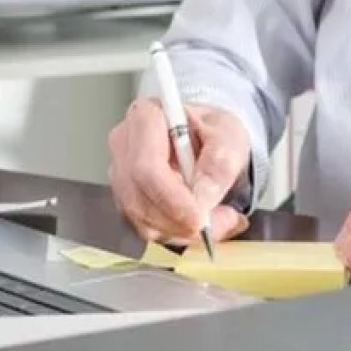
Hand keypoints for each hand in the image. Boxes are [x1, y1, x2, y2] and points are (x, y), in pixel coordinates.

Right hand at [108, 98, 250, 244]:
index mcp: (145, 117)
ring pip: (142, 218)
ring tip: (221, 220)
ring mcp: (120, 174)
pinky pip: (146, 227)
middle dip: (180, 222)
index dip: (171, 200)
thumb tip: (202, 198)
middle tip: (222, 223)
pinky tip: (201, 222)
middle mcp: (124, 146)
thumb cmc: (213, 130)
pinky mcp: (126, 198)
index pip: (146, 168)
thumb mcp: (229, 136)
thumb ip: (219, 163)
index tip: (200, 219)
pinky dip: (178, 233)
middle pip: (139, 198)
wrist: (207, 137)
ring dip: (183, 231)